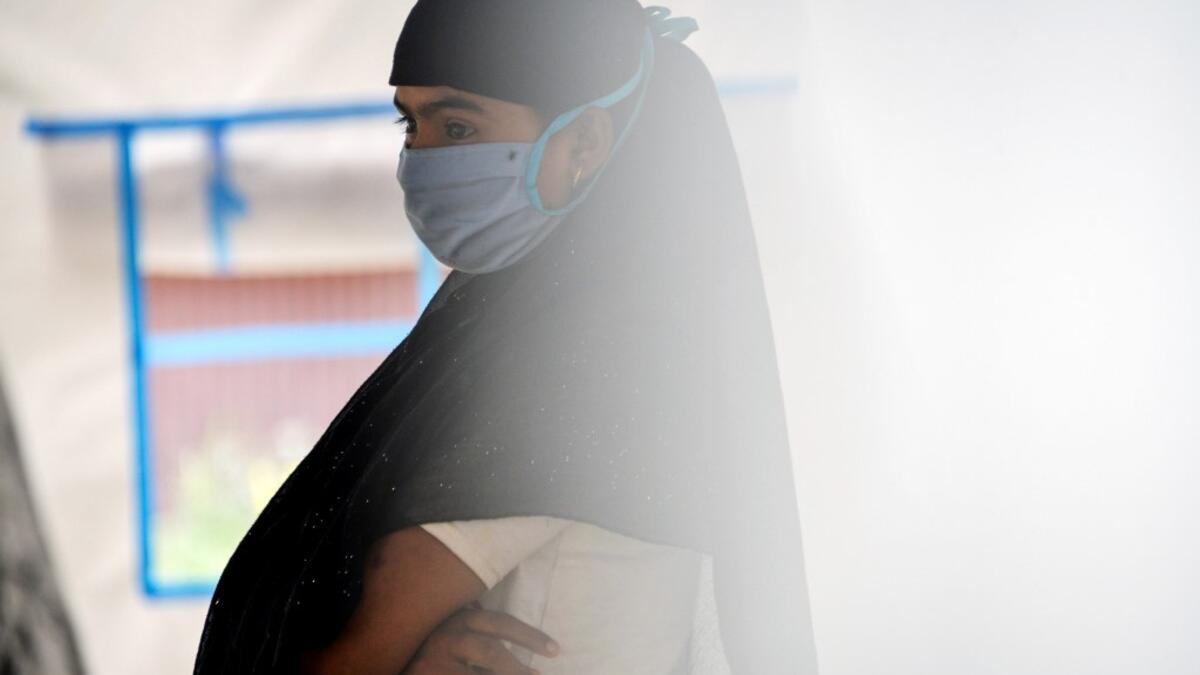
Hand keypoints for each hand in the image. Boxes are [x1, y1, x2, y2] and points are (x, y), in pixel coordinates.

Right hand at [403, 602, 559, 674]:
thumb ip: (463, 618)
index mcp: (456, 618)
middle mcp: (447, 637)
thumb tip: (482, 609)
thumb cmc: (417, 641)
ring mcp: (436, 662)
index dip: (529, 636)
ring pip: (483, 674)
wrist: (377, 658)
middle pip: (492, 652)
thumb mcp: (440, 623)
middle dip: (519, 668)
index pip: (499, 624)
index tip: (555, 650)